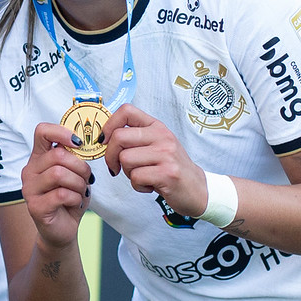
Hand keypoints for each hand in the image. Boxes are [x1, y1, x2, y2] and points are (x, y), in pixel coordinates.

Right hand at [20, 122, 92, 248]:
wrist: (62, 229)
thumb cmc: (69, 199)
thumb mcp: (74, 174)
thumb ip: (74, 159)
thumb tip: (83, 145)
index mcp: (38, 158)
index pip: (42, 131)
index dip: (62, 132)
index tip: (78, 143)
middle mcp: (30, 171)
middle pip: (58, 156)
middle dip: (80, 167)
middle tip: (87, 178)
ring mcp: (29, 189)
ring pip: (59, 174)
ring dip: (79, 183)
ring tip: (81, 192)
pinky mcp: (35, 206)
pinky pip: (61, 194)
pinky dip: (76, 198)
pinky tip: (76, 202)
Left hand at [105, 103, 205, 217]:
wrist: (196, 189)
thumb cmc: (169, 167)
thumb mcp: (155, 145)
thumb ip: (134, 138)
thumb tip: (103, 138)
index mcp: (156, 126)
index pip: (126, 110)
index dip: (108, 125)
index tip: (104, 140)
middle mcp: (162, 136)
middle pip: (119, 137)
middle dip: (109, 155)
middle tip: (114, 167)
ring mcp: (166, 154)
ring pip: (125, 159)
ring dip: (127, 173)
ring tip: (141, 176)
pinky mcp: (167, 173)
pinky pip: (136, 177)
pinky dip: (137, 186)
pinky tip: (150, 186)